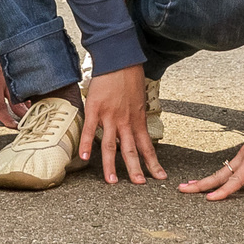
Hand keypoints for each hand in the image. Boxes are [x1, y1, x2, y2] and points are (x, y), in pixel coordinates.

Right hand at [80, 65, 163, 183]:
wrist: (119, 59)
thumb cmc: (130, 77)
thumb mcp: (139, 99)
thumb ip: (136, 115)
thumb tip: (134, 126)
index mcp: (138, 119)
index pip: (147, 146)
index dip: (153, 163)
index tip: (160, 177)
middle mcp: (126, 121)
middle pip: (131, 151)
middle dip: (136, 170)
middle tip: (139, 185)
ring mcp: (110, 116)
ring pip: (111, 146)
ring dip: (111, 165)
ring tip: (112, 181)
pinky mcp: (96, 108)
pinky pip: (90, 129)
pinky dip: (85, 144)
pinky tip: (84, 158)